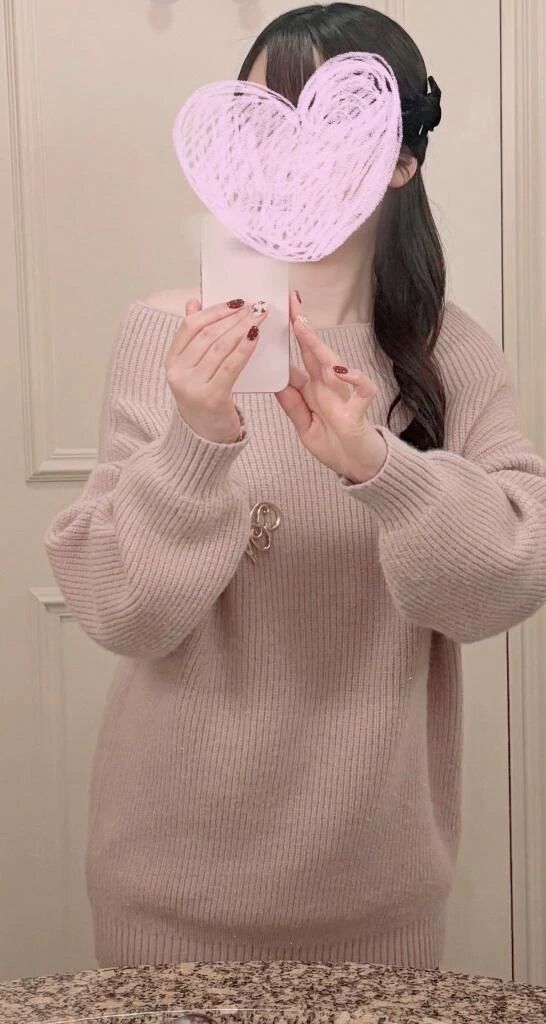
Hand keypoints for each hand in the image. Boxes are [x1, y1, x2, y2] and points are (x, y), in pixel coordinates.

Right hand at [164, 297, 267, 443]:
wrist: (204, 439)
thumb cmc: (203, 399)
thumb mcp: (192, 369)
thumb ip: (192, 337)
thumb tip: (194, 302)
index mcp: (171, 362)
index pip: (191, 326)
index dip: (214, 310)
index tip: (236, 302)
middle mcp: (177, 373)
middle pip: (208, 335)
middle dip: (234, 317)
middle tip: (255, 306)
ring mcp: (192, 386)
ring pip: (220, 348)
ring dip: (242, 328)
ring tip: (259, 318)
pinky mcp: (212, 398)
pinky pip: (231, 366)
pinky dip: (245, 349)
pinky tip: (256, 337)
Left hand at [274, 292, 387, 482]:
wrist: (359, 469)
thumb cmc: (334, 445)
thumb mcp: (304, 425)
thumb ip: (292, 403)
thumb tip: (275, 380)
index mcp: (314, 389)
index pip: (299, 357)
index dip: (288, 337)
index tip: (276, 314)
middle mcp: (329, 388)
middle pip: (314, 352)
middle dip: (302, 327)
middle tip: (290, 303)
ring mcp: (345, 397)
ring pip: (333, 364)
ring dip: (317, 345)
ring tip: (302, 326)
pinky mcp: (358, 412)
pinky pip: (362, 390)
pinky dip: (355, 379)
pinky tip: (342, 370)